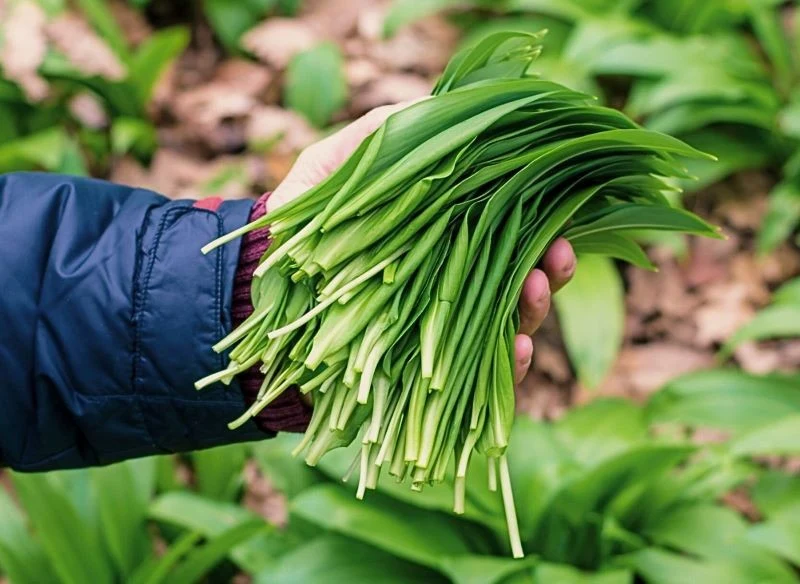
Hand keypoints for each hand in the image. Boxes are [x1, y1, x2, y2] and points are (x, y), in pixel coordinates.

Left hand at [270, 103, 575, 383]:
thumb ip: (379, 136)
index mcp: (439, 236)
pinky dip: (503, 367)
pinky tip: (514, 349)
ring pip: (506, 324)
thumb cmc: (297, 221)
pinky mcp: (422, 369)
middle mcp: (448, 280)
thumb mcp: (331, 167)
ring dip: (534, 310)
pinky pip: (476, 375)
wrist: (256, 288)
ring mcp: (438, 327)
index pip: (505, 229)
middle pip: (519, 277)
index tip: (560, 212)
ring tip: (536, 289)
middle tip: (560, 255)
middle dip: (550, 268)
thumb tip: (436, 107)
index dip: (540, 221)